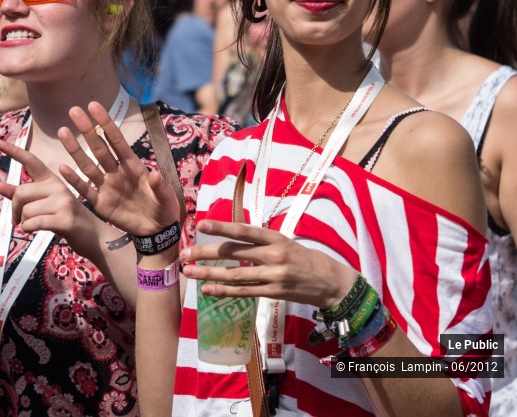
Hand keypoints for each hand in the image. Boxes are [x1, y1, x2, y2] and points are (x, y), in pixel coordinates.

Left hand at [0, 139, 102, 251]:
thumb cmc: (63, 218)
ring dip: (24, 222)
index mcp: (52, 179)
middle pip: (21, 193)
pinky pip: (33, 222)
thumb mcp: (43, 202)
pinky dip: (28, 229)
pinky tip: (34, 230)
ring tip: (35, 225)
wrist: (93, 235)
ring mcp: (63, 202)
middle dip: (15, 209)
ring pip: (26, 211)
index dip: (13, 151)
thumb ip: (20, 194)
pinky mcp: (65, 219)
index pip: (30, 160)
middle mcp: (58, 186)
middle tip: (17, 219)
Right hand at [56, 102, 179, 235]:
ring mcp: (107, 187)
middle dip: (87, 129)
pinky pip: (85, 190)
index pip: (117, 141)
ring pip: (88, 165)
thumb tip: (154, 174)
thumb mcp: (166, 197)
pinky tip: (62, 168)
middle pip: (99, 148)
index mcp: (133, 166)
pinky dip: (74, 180)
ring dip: (75, 150)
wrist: (157, 231)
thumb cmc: (164, 208)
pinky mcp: (101, 204)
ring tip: (63, 131)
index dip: (106, 123)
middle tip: (74, 110)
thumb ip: (159, 187)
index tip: (94, 106)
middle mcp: (117, 172)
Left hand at [180, 219, 357, 308]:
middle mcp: (274, 255)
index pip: (244, 230)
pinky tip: (207, 290)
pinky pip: (244, 292)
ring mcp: (274, 275)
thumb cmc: (305, 258)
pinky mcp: (273, 293)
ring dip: (209, 274)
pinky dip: (224, 291)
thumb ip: (261, 240)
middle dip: (206, 252)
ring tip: (189, 271)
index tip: (201, 224)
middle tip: (185, 253)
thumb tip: (231, 237)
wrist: (331, 282)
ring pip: (235, 274)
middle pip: (234, 252)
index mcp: (276, 238)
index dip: (222, 227)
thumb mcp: (286, 241)